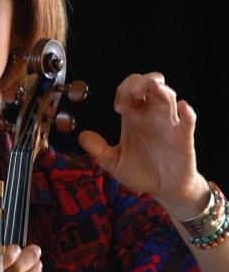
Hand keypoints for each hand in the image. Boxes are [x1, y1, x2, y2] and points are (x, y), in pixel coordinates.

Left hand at [78, 72, 207, 214]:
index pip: (130, 92)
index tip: (119, 108)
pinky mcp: (183, 138)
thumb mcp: (115, 163)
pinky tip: (182, 107)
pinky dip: (188, 112)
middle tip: (133, 92)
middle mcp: (152, 116)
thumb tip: (83, 137)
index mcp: (134, 118)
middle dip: (142, 82)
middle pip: (150, 85)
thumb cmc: (142, 172)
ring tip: (152, 88)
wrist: (163, 189)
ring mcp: (169, 124)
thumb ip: (100, 150)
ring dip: (161, 89)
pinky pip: (188, 120)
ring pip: (168, 96)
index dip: (123, 92)